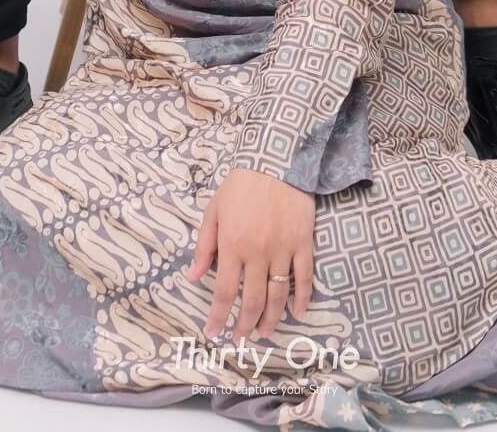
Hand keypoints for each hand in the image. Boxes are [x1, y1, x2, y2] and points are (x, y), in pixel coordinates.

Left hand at [186, 167, 313, 340]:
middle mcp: (257, 252)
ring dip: (271, 319)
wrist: (275, 159)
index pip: (224, 291)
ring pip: (278, 294)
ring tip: (264, 333)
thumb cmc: (240, 185)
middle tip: (241, 338)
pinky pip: (304, 276)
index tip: (214, 332)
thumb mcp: (214, 211)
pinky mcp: (303, 242)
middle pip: (253, 300)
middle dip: (245, 324)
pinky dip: (302, 298)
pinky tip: (298, 313)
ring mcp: (283, 248)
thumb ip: (204, 246)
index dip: (218, 316)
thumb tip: (192, 277)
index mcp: (232, 244)